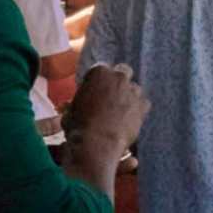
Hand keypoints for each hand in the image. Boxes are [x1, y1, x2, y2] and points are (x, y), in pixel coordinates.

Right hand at [61, 63, 147, 179]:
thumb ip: (74, 103)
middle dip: (118, 80)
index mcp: (98, 72)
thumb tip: (69, 106)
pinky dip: (138, 109)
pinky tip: (129, 118)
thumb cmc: (78, 127)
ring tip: (119, 111)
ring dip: (128, 95)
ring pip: (134, 88)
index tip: (93, 90)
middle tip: (111, 94)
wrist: (97, 144)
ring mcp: (133, 90)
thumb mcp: (69, 112)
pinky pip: (143, 103)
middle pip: (122, 71)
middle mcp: (118, 77)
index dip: (96, 81)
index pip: (99, 69)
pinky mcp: (143, 106)